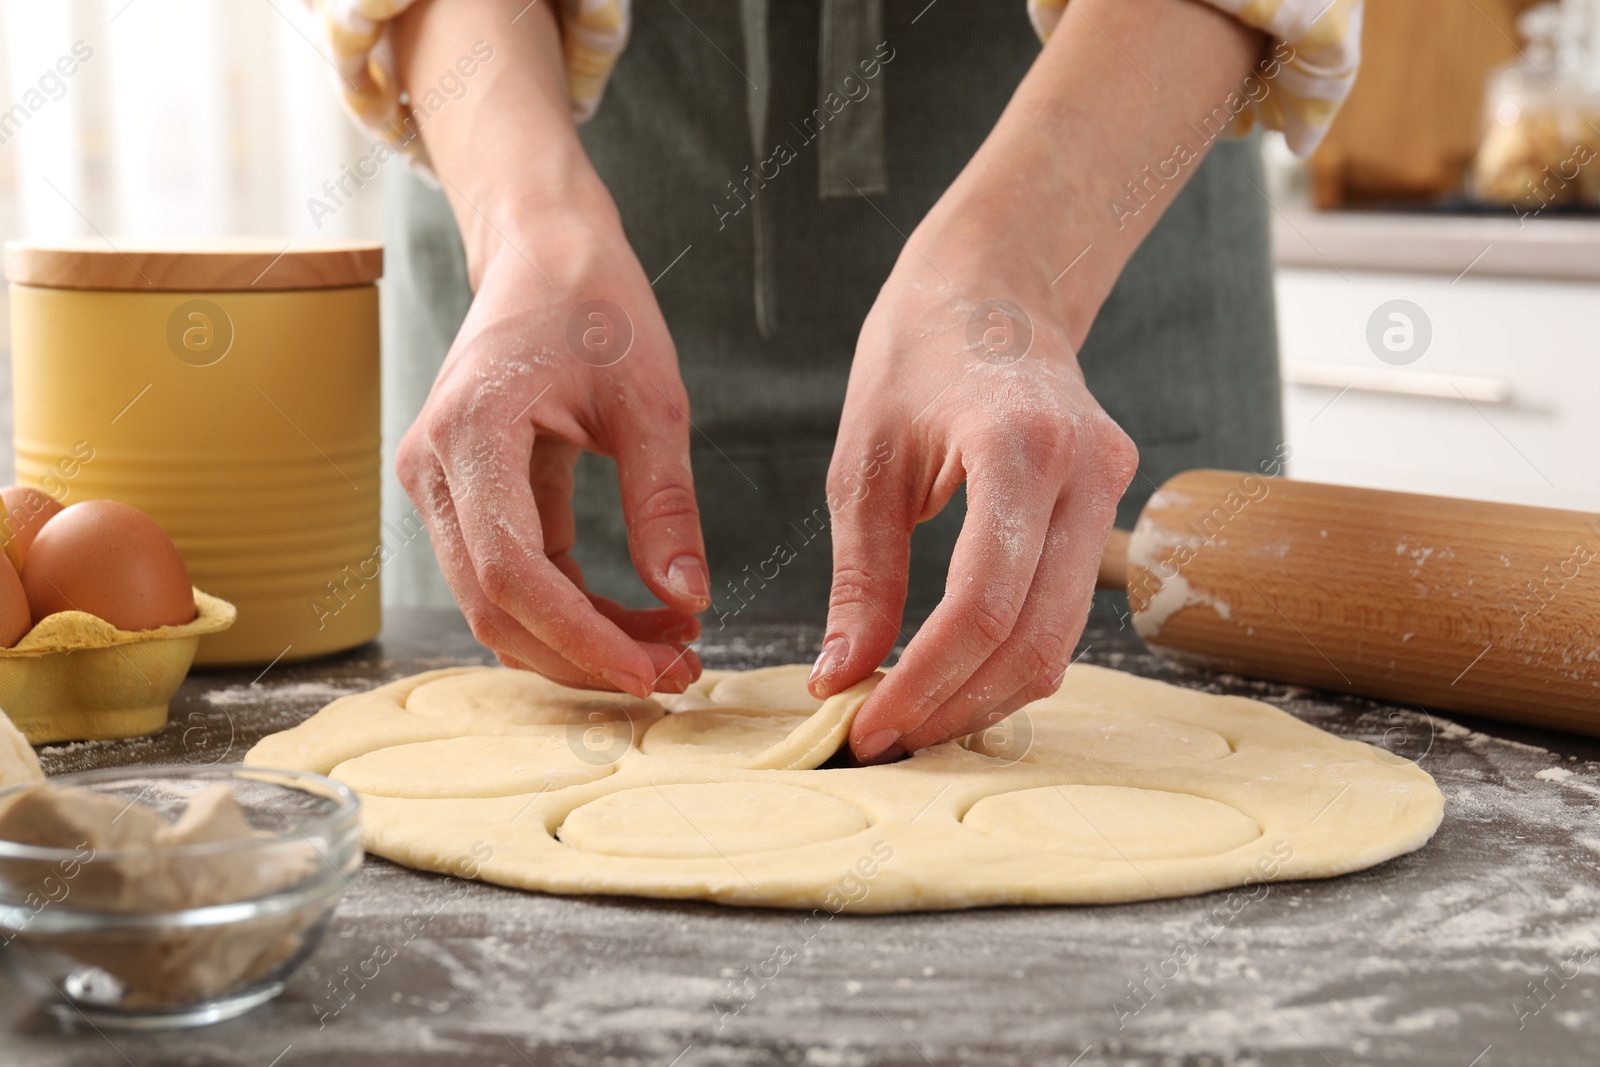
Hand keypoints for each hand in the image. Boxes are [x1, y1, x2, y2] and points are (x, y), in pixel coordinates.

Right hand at [397, 211, 708, 695]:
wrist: (545, 253)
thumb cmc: (595, 305)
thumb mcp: (651, 400)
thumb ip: (665, 501)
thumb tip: (688, 599)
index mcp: (471, 432)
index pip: (512, 571)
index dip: (579, 637)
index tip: (650, 671)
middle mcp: (434, 468)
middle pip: (495, 606)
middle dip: (584, 655)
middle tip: (678, 673)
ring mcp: (439, 486)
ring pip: (497, 604)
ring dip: (578, 641)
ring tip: (670, 648)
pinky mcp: (463, 496)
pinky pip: (510, 576)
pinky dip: (570, 609)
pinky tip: (637, 617)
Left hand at [809, 230, 1137, 759]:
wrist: (995, 286)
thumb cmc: (916, 355)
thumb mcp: (865, 462)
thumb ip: (862, 578)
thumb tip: (840, 680)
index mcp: (1018, 446)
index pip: (982, 605)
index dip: (924, 682)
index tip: (865, 728)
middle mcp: (1087, 470)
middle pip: (1034, 639)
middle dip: (955, 705)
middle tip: (883, 741)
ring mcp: (1113, 488)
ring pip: (1062, 639)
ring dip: (985, 694)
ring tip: (911, 719)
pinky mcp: (1113, 504)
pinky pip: (1068, 610)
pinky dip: (1011, 658)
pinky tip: (954, 677)